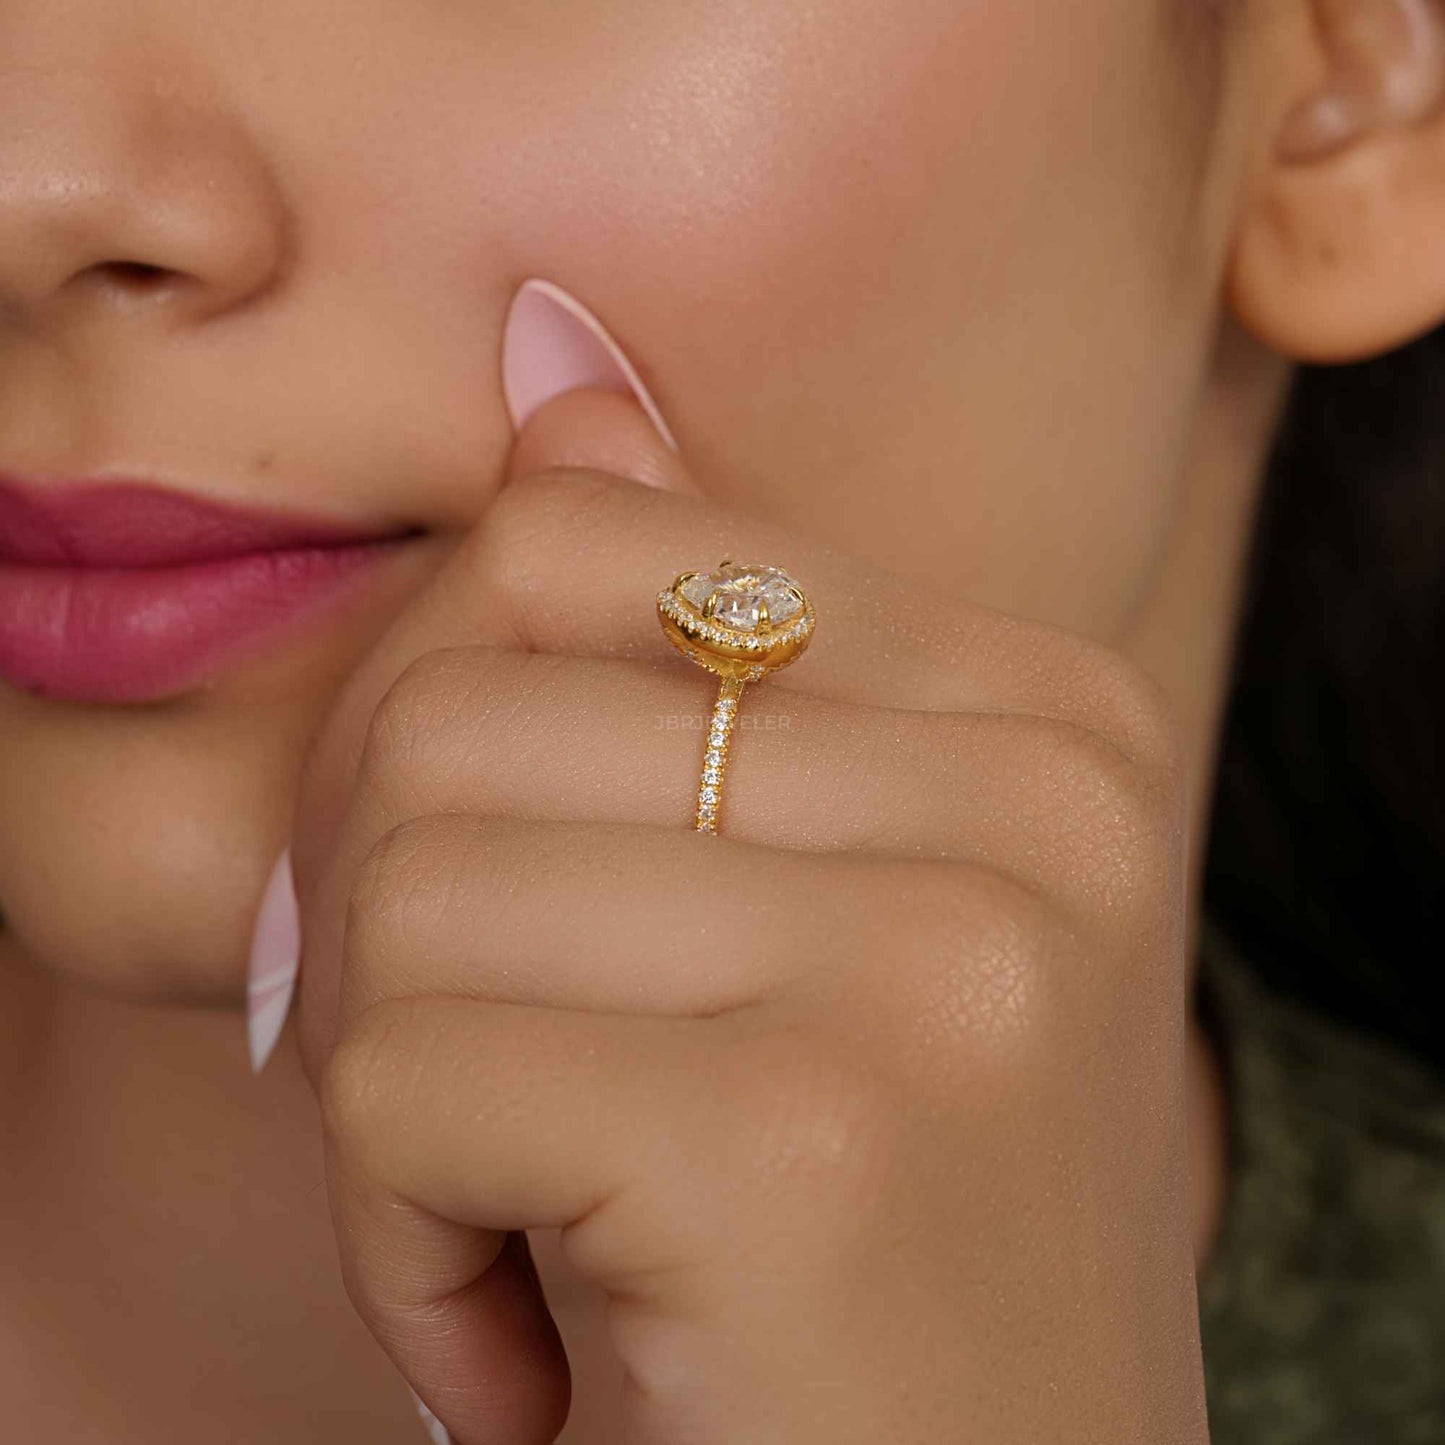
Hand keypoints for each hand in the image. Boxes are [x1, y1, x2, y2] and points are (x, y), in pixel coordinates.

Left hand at [291, 390, 1208, 1443]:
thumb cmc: (860, 1237)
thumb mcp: (802, 909)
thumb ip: (685, 626)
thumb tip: (550, 352)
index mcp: (1042, 716)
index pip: (578, 543)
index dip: (460, 752)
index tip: (523, 933)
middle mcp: (1035, 800)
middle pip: (459, 708)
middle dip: (386, 935)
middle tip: (486, 1104)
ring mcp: (943, 960)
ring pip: (405, 884)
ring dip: (392, 1091)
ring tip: (528, 1215)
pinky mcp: (805, 1138)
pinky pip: (400, 1079)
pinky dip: (398, 1235)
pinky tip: (539, 1337)